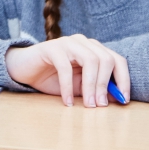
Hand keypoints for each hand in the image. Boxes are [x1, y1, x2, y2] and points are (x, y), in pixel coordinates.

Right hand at [5, 35, 129, 107]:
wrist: (24, 69)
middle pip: (106, 60)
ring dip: (91, 86)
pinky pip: (65, 67)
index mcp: (94, 50)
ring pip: (90, 60)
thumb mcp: (79, 87)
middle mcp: (84, 43)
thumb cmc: (53, 78)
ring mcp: (68, 42)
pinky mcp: (52, 48)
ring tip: (88, 105)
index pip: (117, 60)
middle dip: (105, 85)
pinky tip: (68, 102)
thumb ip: (95, 89)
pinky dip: (68, 87)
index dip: (124, 79)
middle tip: (99, 106)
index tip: (123, 100)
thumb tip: (115, 100)